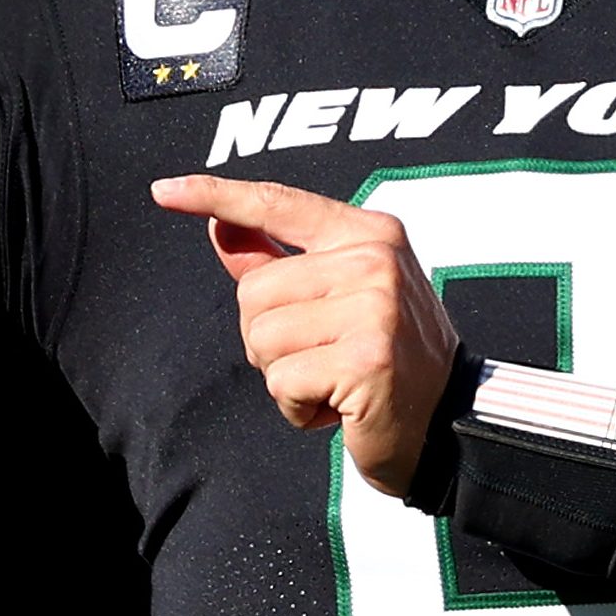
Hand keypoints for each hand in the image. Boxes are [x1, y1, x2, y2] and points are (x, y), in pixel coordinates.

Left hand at [151, 173, 459, 498]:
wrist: (450, 423)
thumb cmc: (390, 359)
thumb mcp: (340, 297)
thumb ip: (279, 262)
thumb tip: (219, 225)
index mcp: (369, 232)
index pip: (278, 203)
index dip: (216, 195)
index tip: (164, 191)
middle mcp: (374, 260)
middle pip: (253, 292)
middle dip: (270, 340)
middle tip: (324, 359)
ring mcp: (375, 307)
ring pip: (261, 338)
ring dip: (284, 376)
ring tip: (334, 382)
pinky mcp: (366, 358)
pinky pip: (282, 381)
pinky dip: (298, 407)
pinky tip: (339, 409)